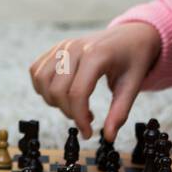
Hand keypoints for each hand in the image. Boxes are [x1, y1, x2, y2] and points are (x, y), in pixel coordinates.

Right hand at [28, 22, 162, 140]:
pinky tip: (61, 93)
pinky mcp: (56, 48)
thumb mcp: (133, 85)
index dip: (80, 119)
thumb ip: (120, 112)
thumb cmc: (134, 58)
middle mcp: (75, 48)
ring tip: (73, 105)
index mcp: (96, 55)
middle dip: (68, 112)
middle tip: (85, 119)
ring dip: (53, 101)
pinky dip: (42, 87)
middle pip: (57, 90)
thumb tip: (108, 137)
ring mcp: (63, 46)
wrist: (131, 34)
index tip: (88, 133)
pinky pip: (37, 70)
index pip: (77, 93)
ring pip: (41, 81)